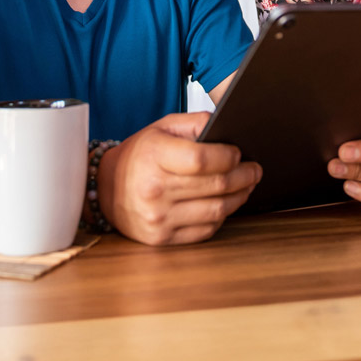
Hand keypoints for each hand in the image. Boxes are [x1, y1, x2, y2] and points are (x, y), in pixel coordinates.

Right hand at [98, 112, 262, 245]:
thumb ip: (194, 123)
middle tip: (255, 170)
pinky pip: (205, 229)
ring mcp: (158, 217)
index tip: (240, 154)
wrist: (104, 189)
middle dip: (244, 177)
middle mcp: (154, 189)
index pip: (202, 159)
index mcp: (154, 156)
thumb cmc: (139, 155)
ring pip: (216, 210)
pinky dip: (221, 217)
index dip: (228, 157)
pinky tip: (225, 204)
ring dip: (239, 198)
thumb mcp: (161, 128)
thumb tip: (228, 126)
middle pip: (216, 185)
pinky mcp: (161, 238)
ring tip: (247, 186)